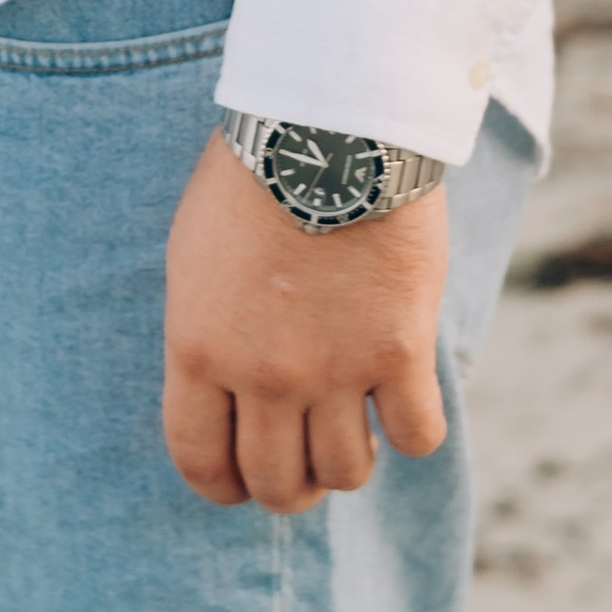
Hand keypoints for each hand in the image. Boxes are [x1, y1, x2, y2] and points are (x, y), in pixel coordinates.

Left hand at [161, 133, 447, 514]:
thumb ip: (208, 333)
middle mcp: (262, 373)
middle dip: (289, 486)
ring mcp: (333, 369)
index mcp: (198, 346)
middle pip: (276, 483)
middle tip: (303, 463)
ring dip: (348, 462)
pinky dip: (411, 429)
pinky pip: (416, 436)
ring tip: (352, 429)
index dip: (219, 485)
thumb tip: (222, 391)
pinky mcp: (399, 352)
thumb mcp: (196, 257)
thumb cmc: (253, 176)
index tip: (237, 481)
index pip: (199, 460)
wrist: (325, 126)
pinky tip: (402, 395)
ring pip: (345, 473)